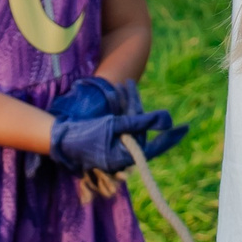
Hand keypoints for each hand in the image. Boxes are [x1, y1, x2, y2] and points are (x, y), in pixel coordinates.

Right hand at [48, 77, 188, 175]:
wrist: (56, 137)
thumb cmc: (84, 134)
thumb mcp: (114, 125)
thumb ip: (140, 122)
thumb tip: (166, 119)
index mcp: (126, 156)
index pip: (154, 147)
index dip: (170, 137)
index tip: (185, 128)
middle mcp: (122, 154)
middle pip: (139, 128)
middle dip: (135, 106)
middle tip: (128, 85)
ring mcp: (113, 147)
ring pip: (129, 122)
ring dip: (126, 103)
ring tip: (122, 85)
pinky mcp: (106, 140)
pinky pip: (119, 123)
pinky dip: (119, 109)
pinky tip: (117, 94)